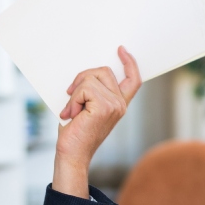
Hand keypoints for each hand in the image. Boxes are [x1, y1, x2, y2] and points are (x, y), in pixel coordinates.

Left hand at [52, 46, 141, 197]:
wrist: (72, 154)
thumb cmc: (75, 133)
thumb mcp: (86, 107)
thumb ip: (93, 91)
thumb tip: (86, 73)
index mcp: (118, 104)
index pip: (133, 80)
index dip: (129, 63)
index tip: (121, 50)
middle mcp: (120, 104)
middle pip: (103, 71)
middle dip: (83, 78)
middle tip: (71, 95)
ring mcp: (114, 105)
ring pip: (90, 78)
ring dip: (75, 93)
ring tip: (72, 111)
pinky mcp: (103, 107)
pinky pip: (84, 88)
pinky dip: (73, 99)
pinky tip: (71, 114)